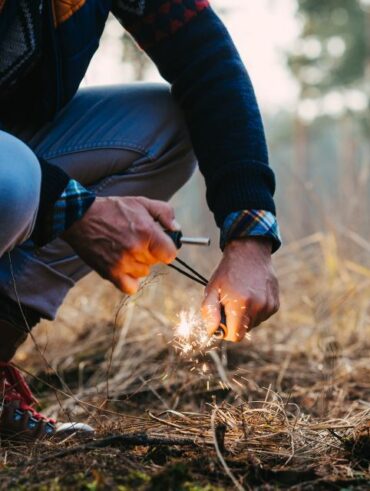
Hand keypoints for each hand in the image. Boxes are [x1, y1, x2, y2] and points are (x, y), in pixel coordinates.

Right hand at [62, 196, 177, 293]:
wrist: (80, 217)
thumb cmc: (112, 209)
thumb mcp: (141, 202)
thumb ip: (164, 213)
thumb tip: (176, 229)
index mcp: (147, 232)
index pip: (170, 254)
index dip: (166, 248)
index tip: (160, 244)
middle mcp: (136, 250)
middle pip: (155, 262)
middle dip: (149, 252)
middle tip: (135, 240)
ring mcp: (123, 263)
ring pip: (143, 272)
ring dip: (138, 264)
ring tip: (125, 250)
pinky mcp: (111, 273)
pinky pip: (130, 287)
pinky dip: (129, 280)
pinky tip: (123, 267)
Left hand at [201, 238, 278, 341]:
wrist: (249, 252)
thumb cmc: (227, 272)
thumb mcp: (212, 289)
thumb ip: (209, 312)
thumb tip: (212, 331)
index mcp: (240, 304)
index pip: (235, 336)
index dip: (226, 330)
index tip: (222, 318)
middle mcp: (258, 307)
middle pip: (244, 330)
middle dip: (235, 321)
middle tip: (230, 302)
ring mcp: (269, 306)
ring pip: (253, 324)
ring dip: (245, 315)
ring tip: (241, 296)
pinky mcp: (275, 304)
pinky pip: (262, 316)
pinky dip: (255, 310)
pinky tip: (251, 294)